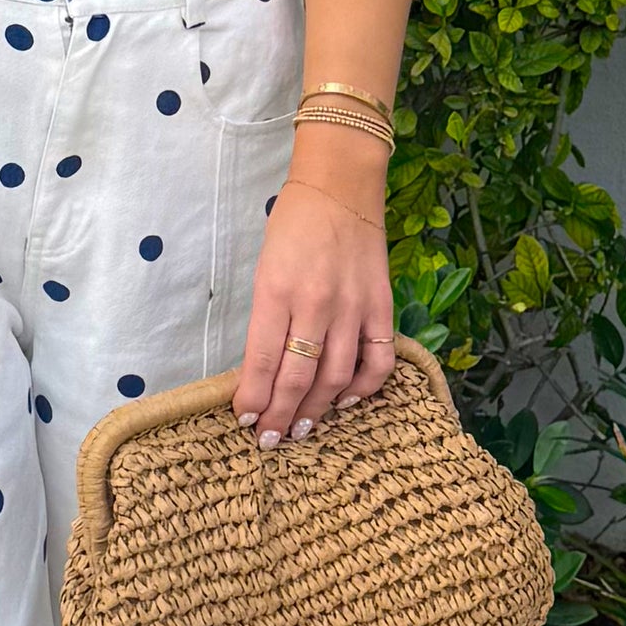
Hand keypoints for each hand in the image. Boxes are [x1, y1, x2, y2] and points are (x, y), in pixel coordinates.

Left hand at [235, 138, 397, 445]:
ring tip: (301, 428)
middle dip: (280, 415)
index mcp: (276, 291)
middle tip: (269, 437)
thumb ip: (266, 318)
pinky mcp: (382, 307)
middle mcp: (315, 304)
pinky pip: (378, 360)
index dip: (252, 397)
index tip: (244, 418)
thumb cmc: (292, 226)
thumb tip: (263, 370)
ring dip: (317, 410)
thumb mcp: (264, 269)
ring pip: (336, 377)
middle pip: (298, 377)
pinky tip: (346, 400)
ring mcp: (353, 308)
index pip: (261, 360)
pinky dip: (363, 388)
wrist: (340, 188)